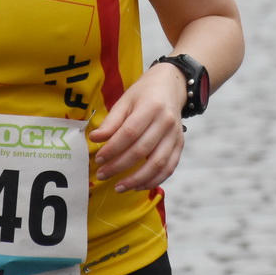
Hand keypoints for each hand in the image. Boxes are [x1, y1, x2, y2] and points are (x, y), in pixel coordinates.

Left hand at [89, 62, 186, 192]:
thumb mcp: (125, 101)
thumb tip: (95, 139)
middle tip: (102, 175)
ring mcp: (175, 135)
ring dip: (137, 179)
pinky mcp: (180, 145)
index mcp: (151, 107)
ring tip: (119, 187)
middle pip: (141, 150)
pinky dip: (154, 180)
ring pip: (157, 164)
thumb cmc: (144, 93)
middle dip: (119, 166)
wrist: (171, 87)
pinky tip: (139, 186)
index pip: (129, 133)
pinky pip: (169, 168)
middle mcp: (166, 122)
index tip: (99, 159)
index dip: (112, 148)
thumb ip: (111, 121)